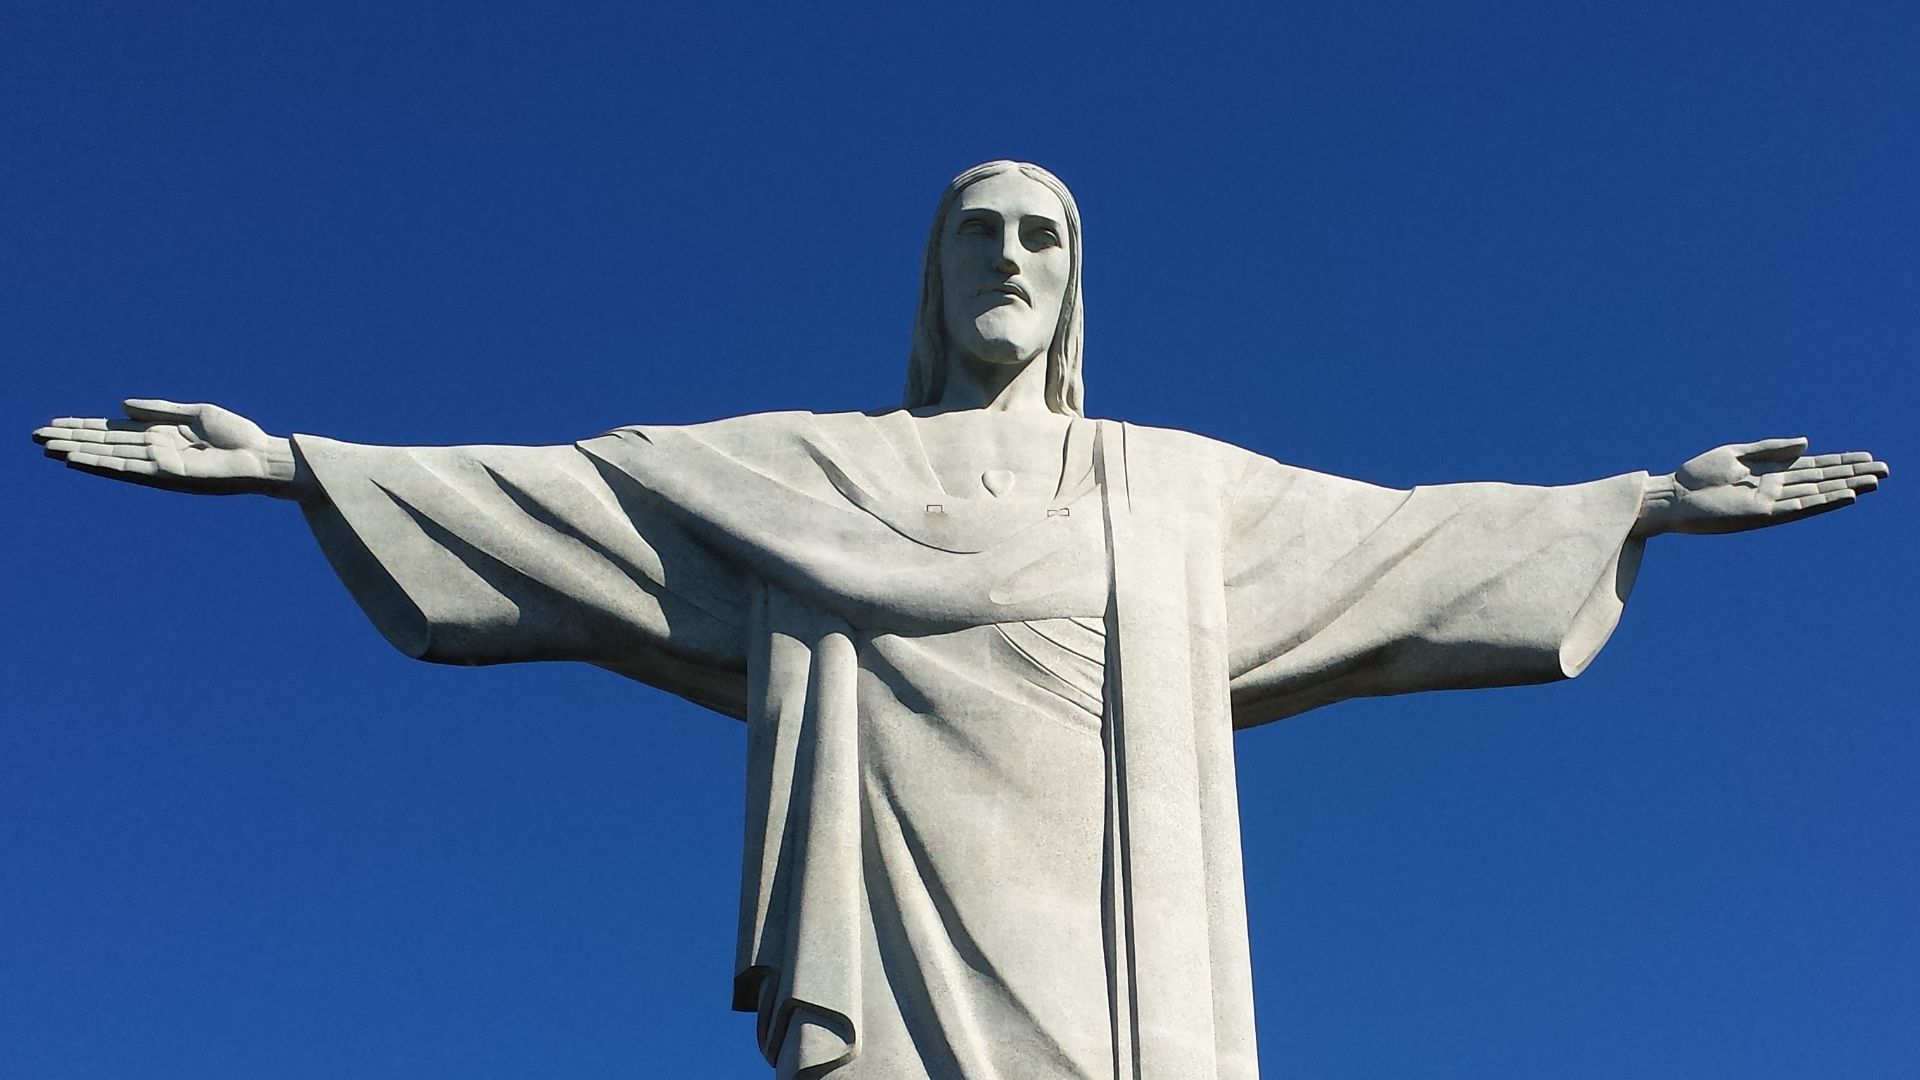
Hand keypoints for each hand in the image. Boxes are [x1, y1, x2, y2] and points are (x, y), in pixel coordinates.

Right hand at [34, 399, 305, 497]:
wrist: (261, 456)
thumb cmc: (237, 436)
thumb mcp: (196, 413)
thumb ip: (159, 410)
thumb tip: (121, 406)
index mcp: (161, 434)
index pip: (113, 430)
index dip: (83, 426)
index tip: (54, 423)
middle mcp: (154, 450)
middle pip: (103, 443)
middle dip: (71, 438)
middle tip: (34, 436)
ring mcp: (157, 464)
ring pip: (108, 456)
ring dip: (77, 451)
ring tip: (46, 448)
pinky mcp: (166, 475)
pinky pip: (126, 468)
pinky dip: (100, 463)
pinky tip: (77, 459)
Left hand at [1637, 437, 1887, 536]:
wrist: (1671, 496)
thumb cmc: (1696, 476)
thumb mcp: (1735, 454)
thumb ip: (1771, 449)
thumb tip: (1808, 443)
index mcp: (1769, 472)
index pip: (1814, 466)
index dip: (1841, 462)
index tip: (1867, 457)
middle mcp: (1775, 488)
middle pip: (1823, 479)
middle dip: (1853, 474)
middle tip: (1886, 470)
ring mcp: (1771, 502)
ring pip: (1818, 493)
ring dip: (1846, 487)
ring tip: (1874, 482)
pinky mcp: (1762, 513)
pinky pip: (1800, 507)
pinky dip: (1823, 501)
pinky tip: (1845, 495)